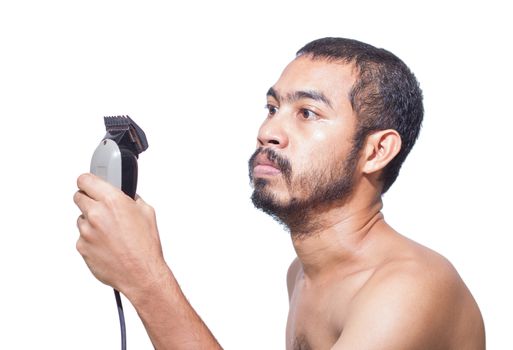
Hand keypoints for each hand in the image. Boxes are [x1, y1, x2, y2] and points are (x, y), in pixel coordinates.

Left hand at [74, 173, 166, 298]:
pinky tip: (108, 245)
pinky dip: (92, 239)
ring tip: (110, 232)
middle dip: (89, 199)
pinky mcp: (82, 247)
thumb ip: (131, 199)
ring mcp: (86, 232)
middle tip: (101, 207)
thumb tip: (125, 195)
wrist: (141, 273)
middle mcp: (96, 214)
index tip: (90, 183)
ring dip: (91, 221)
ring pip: (81, 219)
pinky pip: (82, 237)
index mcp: (112, 201)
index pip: (85, 179)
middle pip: (78, 197)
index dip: (88, 181)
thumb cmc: (146, 246)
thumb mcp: (147, 212)